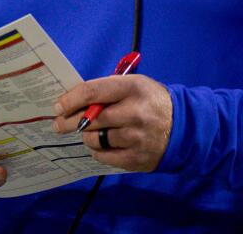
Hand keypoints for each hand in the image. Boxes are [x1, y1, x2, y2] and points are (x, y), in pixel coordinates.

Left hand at [52, 75, 173, 171]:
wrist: (184, 127)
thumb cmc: (151, 101)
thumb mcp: (135, 85)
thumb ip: (107, 91)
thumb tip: (74, 100)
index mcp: (133, 88)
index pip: (92, 92)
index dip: (70, 100)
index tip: (58, 106)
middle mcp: (134, 112)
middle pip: (90, 119)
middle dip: (69, 122)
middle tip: (58, 124)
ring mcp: (136, 138)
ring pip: (95, 139)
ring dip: (86, 136)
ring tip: (87, 133)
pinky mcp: (138, 158)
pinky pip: (105, 156)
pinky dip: (97, 151)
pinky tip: (99, 145)